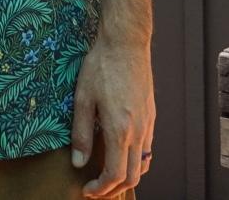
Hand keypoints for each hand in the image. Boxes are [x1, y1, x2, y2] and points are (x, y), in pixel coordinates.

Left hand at [71, 35, 153, 196]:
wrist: (126, 43)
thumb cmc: (102, 66)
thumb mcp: (83, 98)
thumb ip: (81, 133)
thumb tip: (78, 162)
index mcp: (120, 130)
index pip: (115, 175)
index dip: (101, 188)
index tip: (87, 190)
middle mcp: (139, 132)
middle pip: (132, 176)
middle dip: (114, 189)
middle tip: (96, 191)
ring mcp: (148, 125)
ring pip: (143, 165)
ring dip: (127, 177)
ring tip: (108, 178)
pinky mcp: (151, 116)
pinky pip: (147, 149)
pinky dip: (136, 162)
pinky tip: (122, 155)